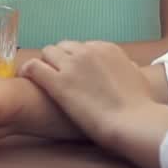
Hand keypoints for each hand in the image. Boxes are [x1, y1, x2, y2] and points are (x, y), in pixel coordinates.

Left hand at [21, 41, 158, 145]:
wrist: (133, 120)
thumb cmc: (139, 105)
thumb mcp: (138, 77)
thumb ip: (128, 68)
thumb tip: (129, 67)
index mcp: (106, 48)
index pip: (82, 47)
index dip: (77, 61)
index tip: (76, 74)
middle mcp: (87, 51)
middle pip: (63, 47)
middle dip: (60, 60)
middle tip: (60, 78)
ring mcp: (71, 65)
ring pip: (47, 53)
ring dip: (45, 64)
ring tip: (44, 80)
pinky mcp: (57, 82)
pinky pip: (33, 67)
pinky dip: (28, 71)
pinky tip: (27, 79)